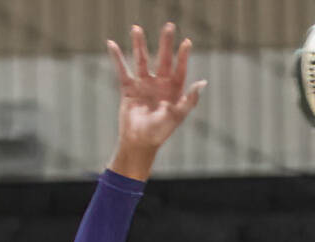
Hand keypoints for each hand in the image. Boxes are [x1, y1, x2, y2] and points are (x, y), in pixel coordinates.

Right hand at [106, 23, 204, 167]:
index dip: (183, 56)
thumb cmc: (161, 132)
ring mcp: (143, 84)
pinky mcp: (128, 88)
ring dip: (139, 44)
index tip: (186, 43)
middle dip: (165, 43)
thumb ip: (190, 99)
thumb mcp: (178, 115)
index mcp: (174, 88)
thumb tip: (202, 82)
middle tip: (169, 26)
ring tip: (136, 28)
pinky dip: (117, 57)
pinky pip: (122, 70)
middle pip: (162, 58)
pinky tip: (112, 44)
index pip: (180, 68)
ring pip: (141, 59)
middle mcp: (159, 83)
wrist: (139, 143)